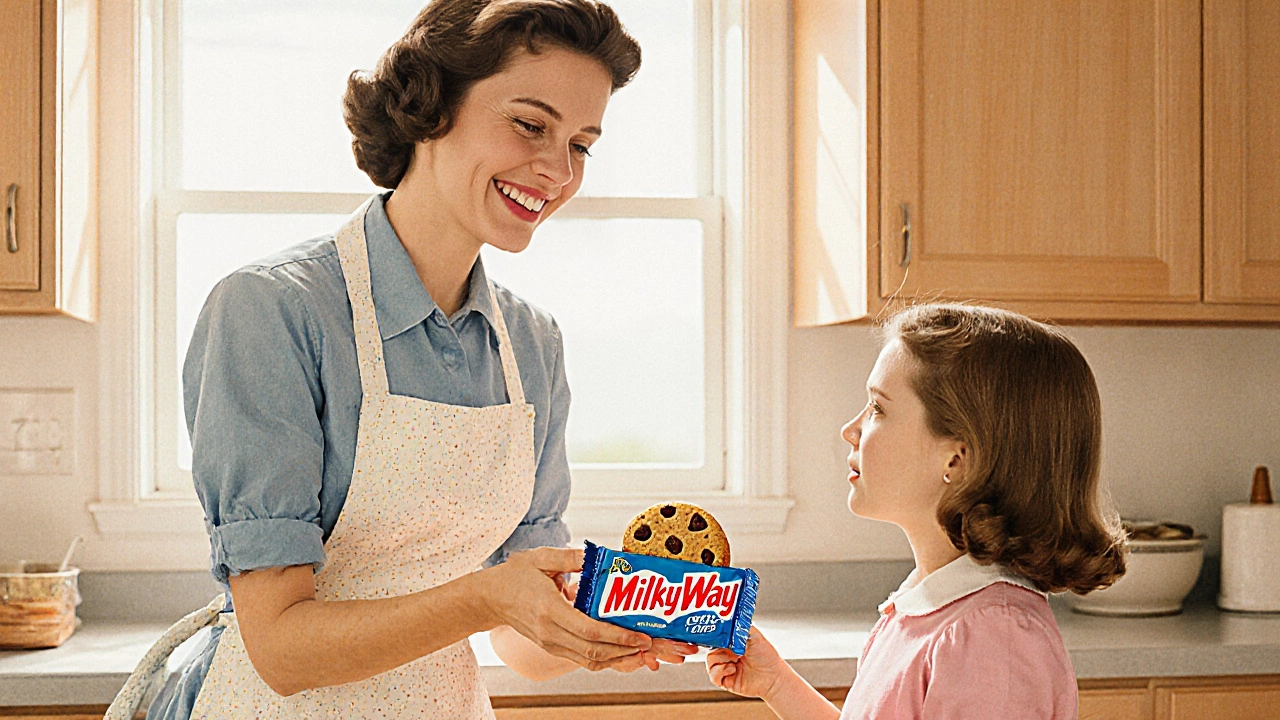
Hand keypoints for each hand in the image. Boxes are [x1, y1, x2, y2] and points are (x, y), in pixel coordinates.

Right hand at [476, 547, 653, 671]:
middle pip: (594, 651)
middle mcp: (550, 633)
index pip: (589, 630)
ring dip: (618, 658)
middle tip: (650, 643)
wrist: (489, 599)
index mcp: (549, 610)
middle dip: (625, 650)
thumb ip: (569, 556)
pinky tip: (621, 651)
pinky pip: (582, 659)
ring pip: (589, 660)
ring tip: (641, 651)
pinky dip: (604, 659)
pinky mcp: (552, 648)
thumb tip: (597, 554)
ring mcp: (551, 644)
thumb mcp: (540, 558)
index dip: (617, 636)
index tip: (639, 635)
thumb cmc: (514, 577)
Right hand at [706, 626, 786, 699]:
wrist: (773, 676)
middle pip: (710, 649)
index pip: (716, 637)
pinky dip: (720, 671)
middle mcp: (727, 655)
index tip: (715, 633)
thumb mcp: (755, 635)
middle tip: (728, 648)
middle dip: (717, 648)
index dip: (714, 635)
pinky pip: (713, 676)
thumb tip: (731, 618)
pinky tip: (732, 669)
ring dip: (721, 659)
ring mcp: (725, 668)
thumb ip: (741, 626)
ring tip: (734, 660)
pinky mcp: (725, 681)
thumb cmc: (767, 657)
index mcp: (731, 644)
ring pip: (710, 662)